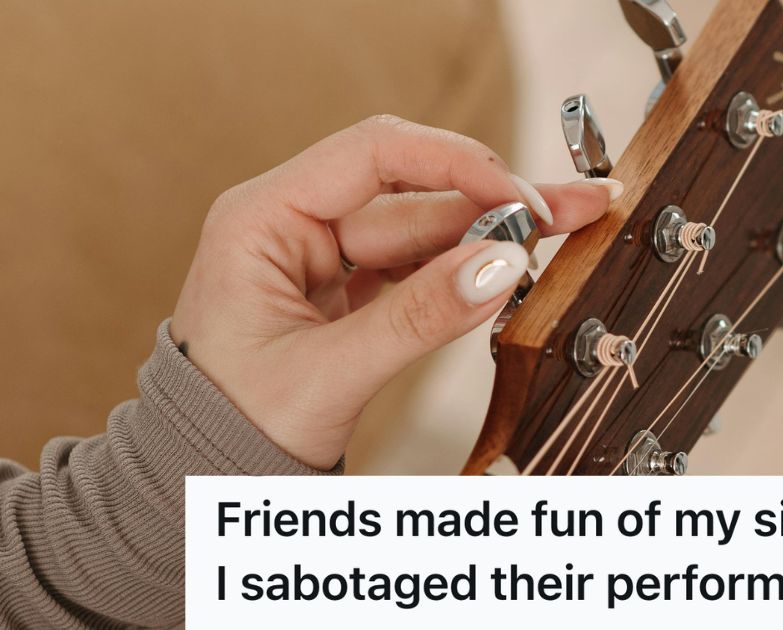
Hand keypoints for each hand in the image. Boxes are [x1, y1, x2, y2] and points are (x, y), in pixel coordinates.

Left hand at [170, 115, 619, 469]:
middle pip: (416, 193)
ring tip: (569, 226)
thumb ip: (417, 318)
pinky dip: (468, 268)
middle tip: (578, 204)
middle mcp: (296, 224)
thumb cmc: (229, 424)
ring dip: (495, 232)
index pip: (374, 155)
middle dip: (498, 199)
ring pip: (428, 228)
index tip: (519, 199)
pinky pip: (420, 266)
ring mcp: (326, 256)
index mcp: (263, 219)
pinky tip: (515, 263)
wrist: (201, 476)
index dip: (456, 166)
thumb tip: (500, 265)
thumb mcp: (326, 374)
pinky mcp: (350, 289)